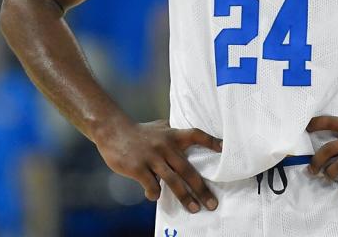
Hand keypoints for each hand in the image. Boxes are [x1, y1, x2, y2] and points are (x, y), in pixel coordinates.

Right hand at [94, 118, 221, 212]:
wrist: (112, 130)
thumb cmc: (138, 132)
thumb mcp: (159, 128)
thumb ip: (173, 134)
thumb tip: (190, 139)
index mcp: (172, 134)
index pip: (196, 135)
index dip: (211, 141)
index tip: (225, 150)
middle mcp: (165, 145)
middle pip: (188, 169)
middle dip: (201, 188)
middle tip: (212, 203)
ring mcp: (152, 157)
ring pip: (173, 181)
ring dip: (185, 197)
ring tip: (194, 209)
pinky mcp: (138, 167)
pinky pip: (151, 186)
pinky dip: (154, 194)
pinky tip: (154, 196)